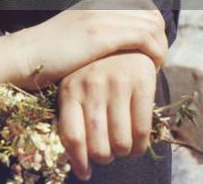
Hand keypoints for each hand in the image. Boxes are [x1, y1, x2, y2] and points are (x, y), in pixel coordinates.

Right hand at [0, 0, 166, 87]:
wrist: (21, 56)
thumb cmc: (44, 55)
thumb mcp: (73, 35)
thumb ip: (94, 31)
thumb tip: (114, 42)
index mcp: (93, 2)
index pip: (140, 3)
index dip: (151, 25)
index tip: (147, 48)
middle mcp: (98, 4)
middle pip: (150, 11)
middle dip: (159, 36)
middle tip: (153, 59)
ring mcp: (99, 18)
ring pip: (152, 24)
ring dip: (160, 47)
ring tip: (152, 65)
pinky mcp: (99, 35)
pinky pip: (144, 37)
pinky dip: (154, 53)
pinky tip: (147, 67)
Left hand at [58, 52, 156, 180]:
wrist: (118, 41)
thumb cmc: (92, 73)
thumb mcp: (74, 88)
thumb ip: (72, 118)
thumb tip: (77, 164)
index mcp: (69, 88)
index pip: (71, 136)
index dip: (78, 161)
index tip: (84, 172)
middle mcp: (91, 84)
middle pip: (98, 146)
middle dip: (103, 158)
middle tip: (106, 153)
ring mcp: (116, 82)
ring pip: (121, 143)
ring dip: (122, 152)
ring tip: (120, 145)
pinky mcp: (141, 81)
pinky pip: (142, 131)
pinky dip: (140, 145)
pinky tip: (136, 140)